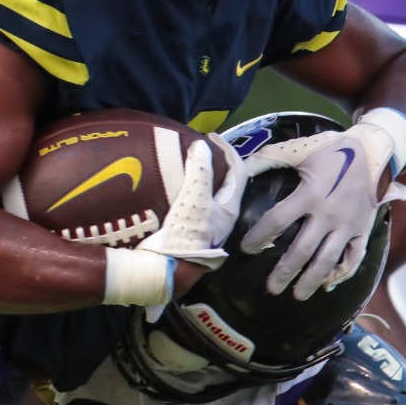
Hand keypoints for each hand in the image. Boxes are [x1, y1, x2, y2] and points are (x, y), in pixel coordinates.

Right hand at [137, 134, 246, 270]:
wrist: (166, 268)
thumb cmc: (186, 234)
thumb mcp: (194, 199)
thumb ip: (200, 171)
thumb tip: (202, 145)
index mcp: (230, 207)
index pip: (239, 171)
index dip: (228, 150)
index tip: (211, 136)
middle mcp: (222, 216)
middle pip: (225, 182)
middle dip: (215, 162)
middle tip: (198, 147)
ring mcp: (205, 224)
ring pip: (208, 192)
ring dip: (200, 175)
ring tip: (184, 161)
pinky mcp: (189, 229)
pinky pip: (191, 200)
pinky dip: (186, 187)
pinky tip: (172, 183)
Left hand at [240, 120, 395, 299]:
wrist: (373, 151)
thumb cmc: (332, 150)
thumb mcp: (299, 149)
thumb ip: (269, 158)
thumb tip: (242, 168)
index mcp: (309, 194)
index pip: (277, 221)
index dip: (260, 236)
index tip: (247, 249)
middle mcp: (327, 215)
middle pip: (301, 251)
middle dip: (284, 272)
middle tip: (271, 288)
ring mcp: (347, 225)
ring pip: (327, 260)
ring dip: (311, 280)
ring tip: (298, 295)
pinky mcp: (362, 229)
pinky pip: (354, 256)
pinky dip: (343, 273)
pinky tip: (329, 285)